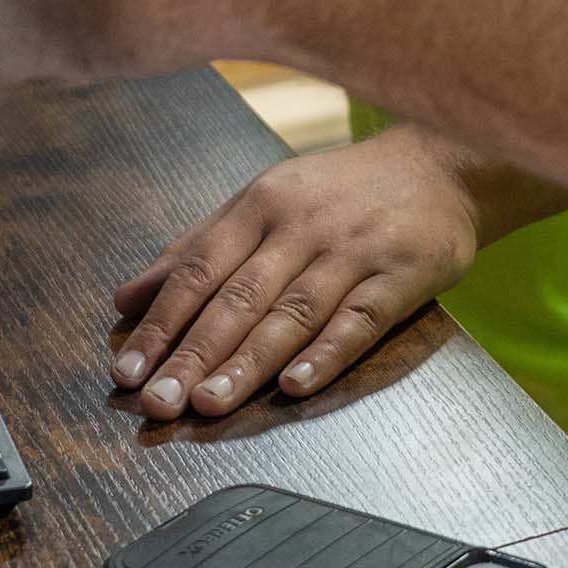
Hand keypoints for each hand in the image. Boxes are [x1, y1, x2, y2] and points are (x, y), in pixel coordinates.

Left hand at [107, 129, 477, 418]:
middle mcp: (302, 226)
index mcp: (261, 205)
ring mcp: (352, 251)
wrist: (441, 164)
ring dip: (248, 362)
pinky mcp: (400, 275)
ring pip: (293, 313)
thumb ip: (197, 246)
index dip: (161, 322)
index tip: (127, 370)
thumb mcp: (264, 200)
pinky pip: (359, 319)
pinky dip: (327, 352)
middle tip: (157, 402)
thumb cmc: (339, 191)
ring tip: (209, 403)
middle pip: (240, 297)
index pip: (200, 269)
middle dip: (193, 354)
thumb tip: (127, 298)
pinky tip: (297, 384)